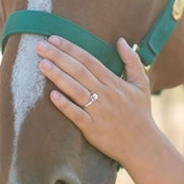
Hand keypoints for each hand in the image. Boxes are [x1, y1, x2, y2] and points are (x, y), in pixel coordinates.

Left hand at [37, 36, 162, 169]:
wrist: (144, 145)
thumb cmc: (141, 113)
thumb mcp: (142, 84)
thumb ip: (132, 61)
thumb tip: (121, 40)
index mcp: (114, 82)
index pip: (89, 60)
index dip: (71, 48)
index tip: (54, 38)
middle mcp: (105, 94)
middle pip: (79, 71)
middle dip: (58, 57)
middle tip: (39, 46)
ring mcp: (99, 111)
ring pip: (76, 90)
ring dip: (58, 77)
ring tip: (41, 64)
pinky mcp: (92, 128)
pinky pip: (77, 115)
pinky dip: (65, 106)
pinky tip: (52, 96)